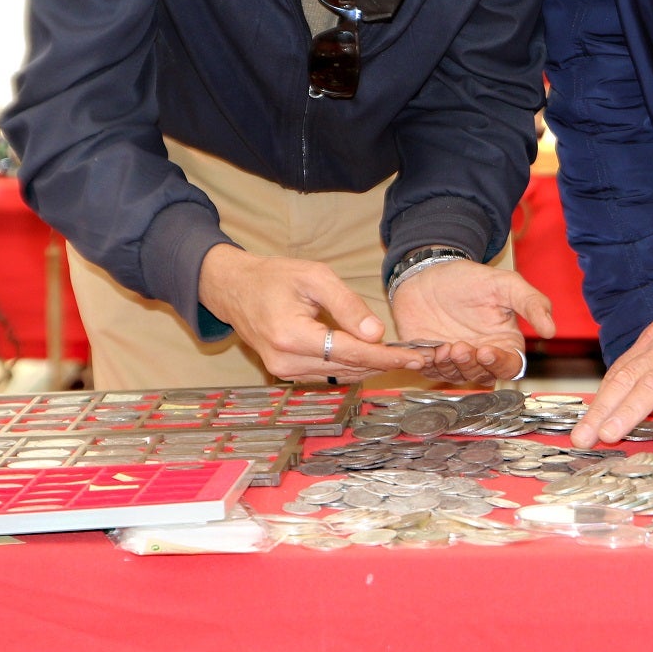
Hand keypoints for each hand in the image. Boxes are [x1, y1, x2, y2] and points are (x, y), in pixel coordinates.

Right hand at [196, 244, 412, 382]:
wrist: (233, 288)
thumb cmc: (274, 276)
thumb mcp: (314, 277)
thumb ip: (347, 305)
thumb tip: (376, 334)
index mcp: (292, 336)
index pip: (350, 352)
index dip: (385, 356)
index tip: (415, 357)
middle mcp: (285, 361)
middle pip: (348, 368)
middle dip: (385, 364)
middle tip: (419, 359)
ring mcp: (283, 371)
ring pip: (339, 375)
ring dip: (371, 367)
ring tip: (404, 360)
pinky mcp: (285, 372)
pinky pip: (326, 374)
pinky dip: (352, 366)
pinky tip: (374, 359)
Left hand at [389, 258, 554, 385]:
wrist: (428, 272)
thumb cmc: (469, 278)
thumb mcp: (505, 284)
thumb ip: (531, 303)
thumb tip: (551, 330)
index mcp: (503, 340)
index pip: (510, 366)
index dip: (499, 364)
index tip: (486, 350)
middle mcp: (481, 353)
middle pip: (483, 376)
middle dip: (470, 365)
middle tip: (459, 346)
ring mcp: (455, 358)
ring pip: (457, 378)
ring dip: (450, 367)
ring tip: (443, 347)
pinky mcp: (430, 358)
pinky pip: (430, 372)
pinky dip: (427, 366)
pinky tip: (425, 351)